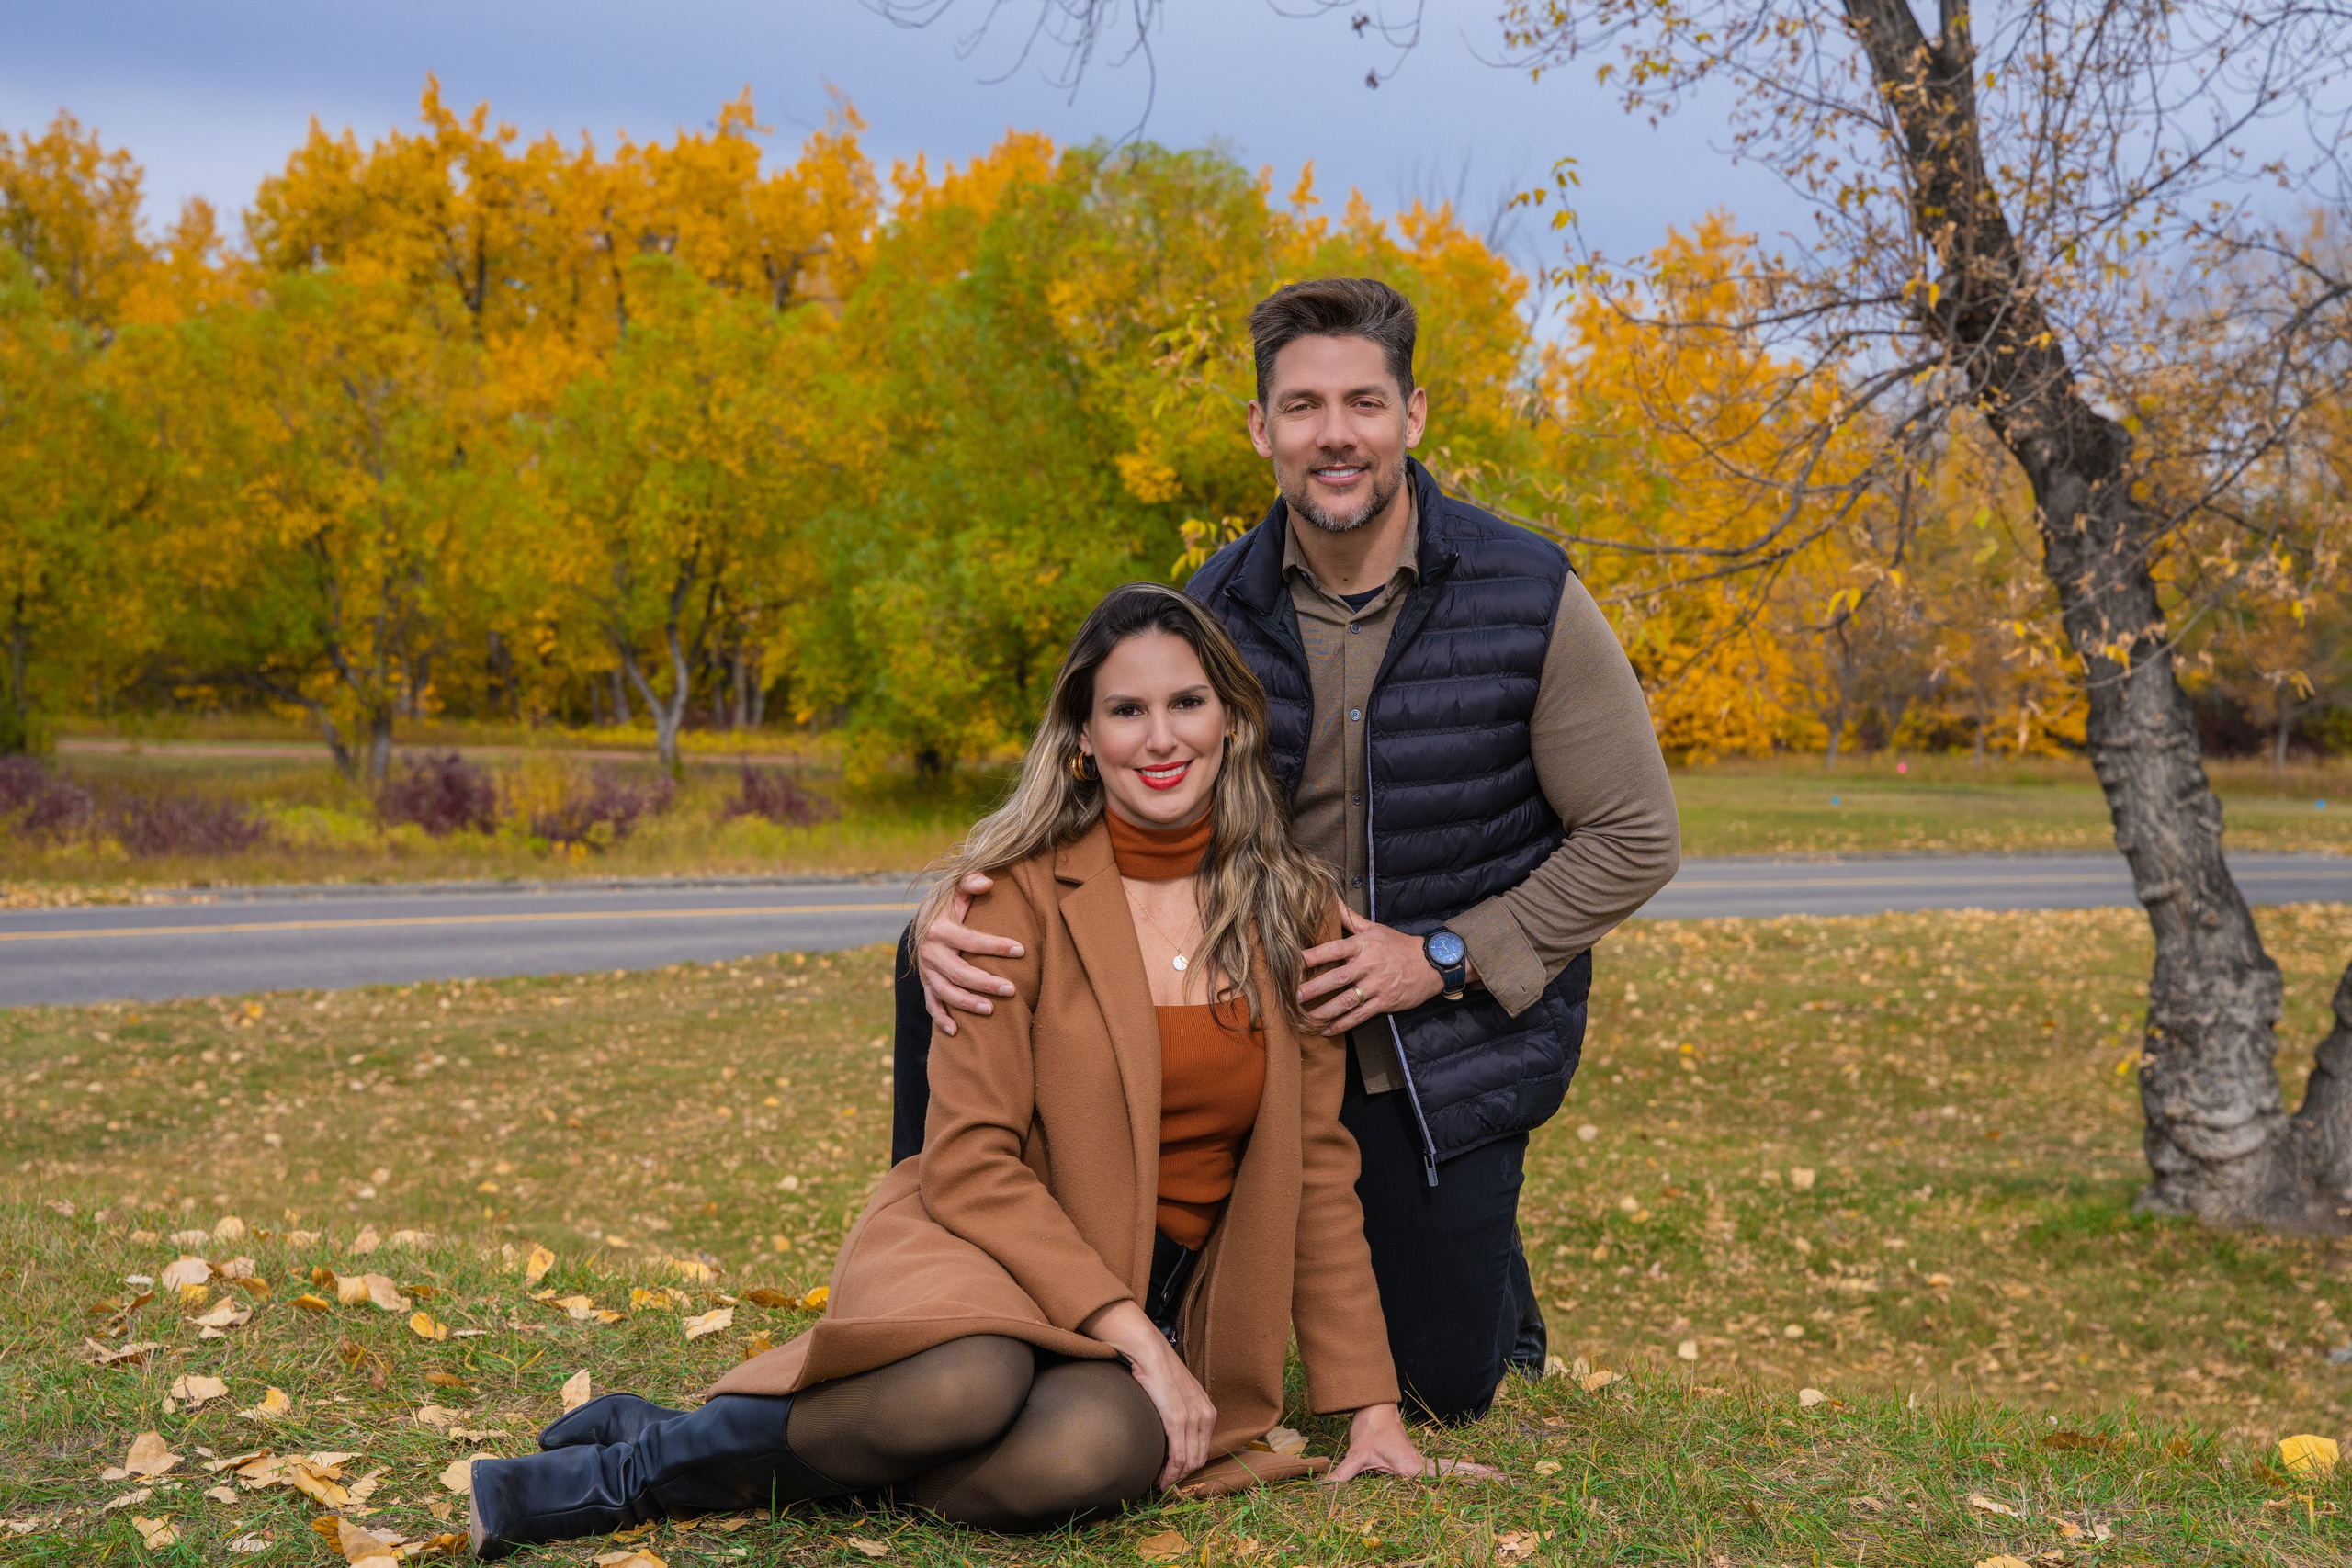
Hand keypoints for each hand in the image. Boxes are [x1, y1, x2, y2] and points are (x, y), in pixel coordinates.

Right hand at [916, 872, 1021, 1035]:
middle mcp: (930, 953)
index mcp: (939, 929)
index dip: (995, 945)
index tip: (1020, 950)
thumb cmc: (948, 907)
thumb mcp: (955, 891)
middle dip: (985, 983)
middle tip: (1011, 989)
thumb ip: (970, 883)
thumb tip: (988, 880)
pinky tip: (956, 1032)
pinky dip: (941, 1019)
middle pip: (959, 972)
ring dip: (967, 1004)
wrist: (921, 922)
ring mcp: (927, 971)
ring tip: (991, 1010)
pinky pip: (931, 1005)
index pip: (970, 940)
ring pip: (946, 992)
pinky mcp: (926, 984)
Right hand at [1079, 1300, 1216, 1487]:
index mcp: (1207, 1409)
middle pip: (1198, 1458)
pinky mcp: (1177, 1418)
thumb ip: (1179, 1412)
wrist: (1147, 1349)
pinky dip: (1170, 1471)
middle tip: (1164, 1486)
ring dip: (1174, 1478)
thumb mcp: (1176, 1393)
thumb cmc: (1156, 1370)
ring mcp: (1193, 1417)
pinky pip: (1178, 1454)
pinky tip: (1160, 1478)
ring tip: (1160, 1485)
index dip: (1189, 1467)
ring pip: (1189, 1461)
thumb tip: (1169, 1432)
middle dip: (1182, 1477)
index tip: (1173, 1477)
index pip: (1202, 1449)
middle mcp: (1205, 1414)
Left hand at [1297, 908, 1447, 1036]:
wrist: (1430, 963)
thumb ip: (1349, 918)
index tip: (1294, 962)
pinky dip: (1343, 1024)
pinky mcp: (1384, 1002)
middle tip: (1294, 996)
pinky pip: (1360, 1015)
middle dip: (1315, 988)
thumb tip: (1330, 900)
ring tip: (1306, 1018)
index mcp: (1364, 946)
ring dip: (1325, 1011)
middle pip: (1338, 978)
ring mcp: (1377, 986)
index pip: (1334, 948)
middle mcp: (1369, 965)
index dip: (1314, 955)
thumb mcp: (1375, 928)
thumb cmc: (1398, 945)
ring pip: (1347, 1001)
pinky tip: (1327, 1030)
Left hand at [1323, 1403, 1498, 1483]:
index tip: (1491, 1479)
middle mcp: (1422, 1465)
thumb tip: (1323, 1489)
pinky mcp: (1418, 1459)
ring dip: (1474, 1473)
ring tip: (1501, 1476)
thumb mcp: (1357, 1455)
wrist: (1372, 1407)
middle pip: (1455, 1474)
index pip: (1440, 1483)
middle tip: (1506, 1478)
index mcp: (1413, 1468)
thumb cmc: (1368, 1430)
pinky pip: (1443, 1468)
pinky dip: (1460, 1470)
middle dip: (1478, 1476)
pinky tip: (1474, 1472)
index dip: (1465, 1482)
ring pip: (1452, 1470)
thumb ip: (1343, 1475)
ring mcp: (1422, 1462)